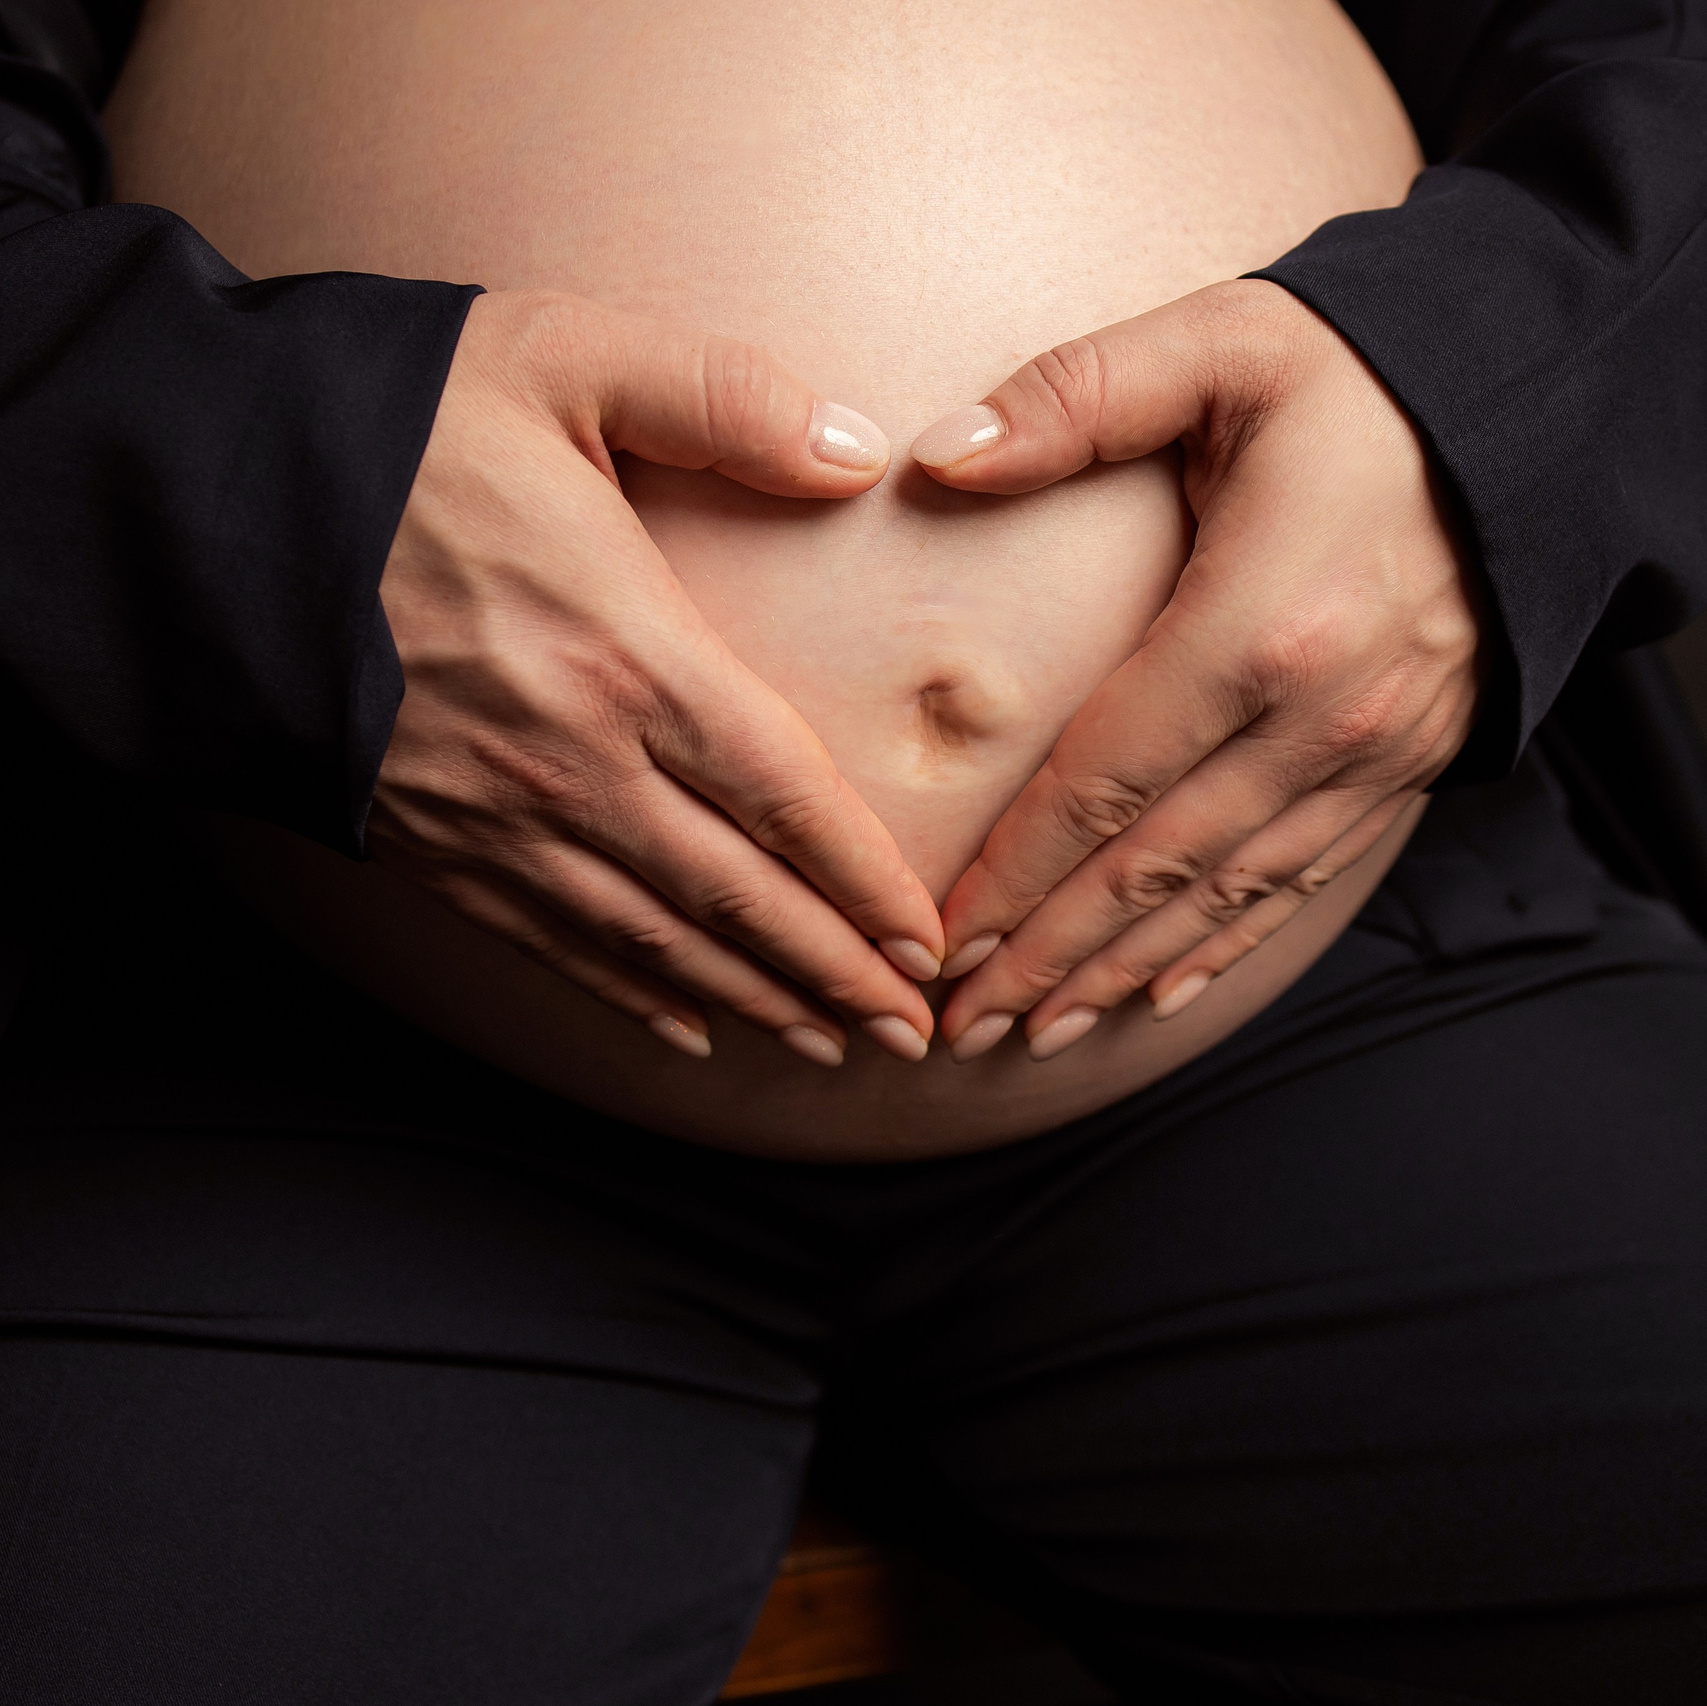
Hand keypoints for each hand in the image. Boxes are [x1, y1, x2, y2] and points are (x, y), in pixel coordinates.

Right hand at [369, 290, 942, 1067]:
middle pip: (736, 898)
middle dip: (834, 974)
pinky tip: (686, 1031)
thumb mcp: (565, 360)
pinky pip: (552, 948)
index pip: (785, 797)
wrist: (203, 510)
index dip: (864, 881)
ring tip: (828, 1046)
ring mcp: (501, 820)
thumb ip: (723, 398)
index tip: (924, 942)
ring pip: (654, 945)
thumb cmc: (393, 430)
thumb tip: (853, 449)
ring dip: (752, 1004)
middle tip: (908, 1033)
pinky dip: (630, 999)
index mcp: (629, 654)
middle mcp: (576, 762)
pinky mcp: (435, 848)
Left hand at [911, 280, 1480, 1062]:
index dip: (1016, 870)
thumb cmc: (1358, 377)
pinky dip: (1221, 945)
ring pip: (1223, 895)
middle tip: (959, 1023)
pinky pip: (1298, 880)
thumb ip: (1074, 398)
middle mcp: (1324, 716)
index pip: (1104, 779)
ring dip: (1119, 970)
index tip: (939, 935)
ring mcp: (1375, 754)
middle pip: (1153, 866)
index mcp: (1262, 622)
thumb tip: (937, 460)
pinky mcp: (1406, 768)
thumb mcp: (1219, 345)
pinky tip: (1156, 991)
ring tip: (1032, 1031)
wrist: (1533, 411)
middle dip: (1048, 954)